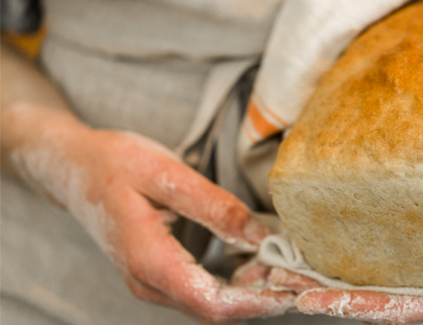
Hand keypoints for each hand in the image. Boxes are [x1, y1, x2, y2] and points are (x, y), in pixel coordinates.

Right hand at [6, 104, 294, 323]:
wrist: (70, 167)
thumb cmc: (112, 164)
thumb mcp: (166, 173)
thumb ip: (214, 206)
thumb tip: (258, 235)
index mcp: (148, 260)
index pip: (213, 303)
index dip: (259, 302)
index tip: (295, 290)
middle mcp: (148, 282)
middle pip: (215, 309)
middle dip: (262, 296)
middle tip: (299, 272)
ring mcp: (150, 282)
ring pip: (210, 303)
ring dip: (250, 290)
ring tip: (282, 263)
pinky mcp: (157, 273)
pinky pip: (201, 290)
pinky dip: (233, 282)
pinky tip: (254, 260)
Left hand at [271, 219, 422, 323]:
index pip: (411, 307)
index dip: (361, 304)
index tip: (312, 300)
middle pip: (380, 297)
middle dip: (325, 291)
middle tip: (271, 277)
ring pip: (381, 279)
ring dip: (330, 273)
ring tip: (281, 262)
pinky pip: (398, 260)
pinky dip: (359, 254)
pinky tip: (331, 241)